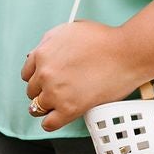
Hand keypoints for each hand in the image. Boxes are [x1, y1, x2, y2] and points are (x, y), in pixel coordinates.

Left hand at [21, 21, 143, 132]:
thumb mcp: (69, 29)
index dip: (38, 77)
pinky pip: (49, 123)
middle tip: (57, 91)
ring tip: (58, 105)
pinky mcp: (69, 109)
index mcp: (42, 53)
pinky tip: (58, 118)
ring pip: (37, 107)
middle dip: (43, 91)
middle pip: (32, 91)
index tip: (45, 81)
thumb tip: (37, 55)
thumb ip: (49, 42)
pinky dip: (51, 122)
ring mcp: (55, 92)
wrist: (126, 53)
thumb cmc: (104, 40)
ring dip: (46, 107)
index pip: (27, 73)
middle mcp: (45, 74)